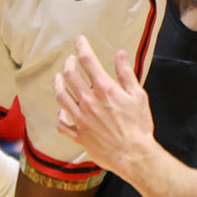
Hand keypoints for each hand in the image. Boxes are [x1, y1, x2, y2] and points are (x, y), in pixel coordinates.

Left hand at [53, 35, 155, 174]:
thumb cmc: (139, 126)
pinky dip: (61, 115)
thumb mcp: (138, 95)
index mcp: (104, 89)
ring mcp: (81, 119)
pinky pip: (63, 123)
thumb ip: (126, 74)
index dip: (82, 47)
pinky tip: (63, 111)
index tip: (79, 40)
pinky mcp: (78, 135)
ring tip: (58, 78)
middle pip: (70, 76)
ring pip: (61, 96)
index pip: (88, 61)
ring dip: (58, 84)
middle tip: (70, 60)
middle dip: (68, 63)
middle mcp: (88, 101)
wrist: (133, 155)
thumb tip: (120, 55)